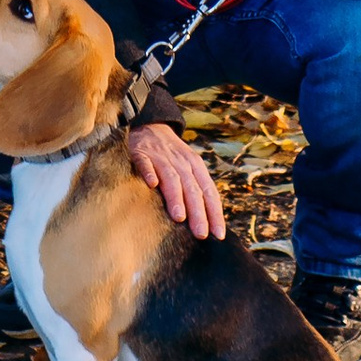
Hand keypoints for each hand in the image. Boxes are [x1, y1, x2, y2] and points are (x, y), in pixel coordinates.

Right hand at [125, 121, 226, 239]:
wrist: (150, 126)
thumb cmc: (171, 156)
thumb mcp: (188, 168)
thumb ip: (196, 191)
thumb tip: (207, 224)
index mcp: (196, 168)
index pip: (209, 192)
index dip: (215, 213)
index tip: (218, 234)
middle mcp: (181, 163)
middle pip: (193, 189)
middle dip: (198, 212)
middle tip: (201, 233)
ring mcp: (161, 158)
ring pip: (172, 178)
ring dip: (176, 197)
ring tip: (179, 217)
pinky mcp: (142, 154)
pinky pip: (146, 164)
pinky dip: (149, 172)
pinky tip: (151, 184)